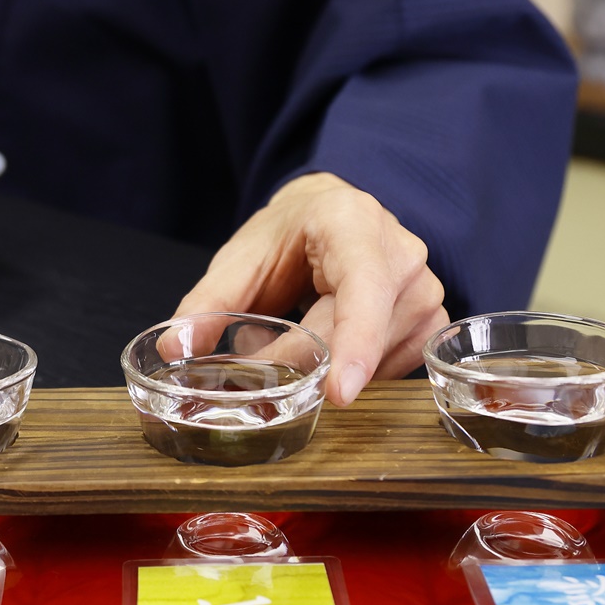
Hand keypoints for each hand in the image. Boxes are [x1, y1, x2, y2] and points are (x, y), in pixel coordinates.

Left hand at [175, 172, 447, 404]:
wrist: (328, 213)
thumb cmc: (288, 235)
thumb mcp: (241, 257)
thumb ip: (207, 302)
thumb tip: (174, 347)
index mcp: (353, 225)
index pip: (364, 289)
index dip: (353, 342)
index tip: (338, 392)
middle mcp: (401, 253)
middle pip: (359, 332)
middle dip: (306, 364)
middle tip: (257, 373)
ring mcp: (425, 287)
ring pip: (378, 359)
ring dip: (329, 367)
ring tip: (298, 333)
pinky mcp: (429, 318)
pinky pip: (396, 367)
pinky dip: (357, 370)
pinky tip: (333, 349)